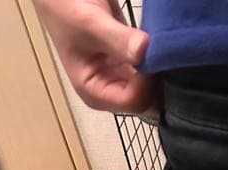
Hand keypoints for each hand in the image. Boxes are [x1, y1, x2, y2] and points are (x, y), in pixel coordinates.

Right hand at [35, 0, 158, 113]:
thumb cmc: (65, 8)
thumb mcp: (89, 23)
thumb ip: (116, 39)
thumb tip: (143, 51)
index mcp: (95, 93)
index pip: (134, 102)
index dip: (147, 82)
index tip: (151, 55)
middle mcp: (110, 92)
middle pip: (148, 103)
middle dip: (157, 82)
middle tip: (162, 55)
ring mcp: (122, 80)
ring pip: (154, 90)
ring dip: (160, 73)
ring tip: (161, 50)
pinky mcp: (131, 66)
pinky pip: (154, 74)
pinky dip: (161, 65)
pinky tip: (161, 49)